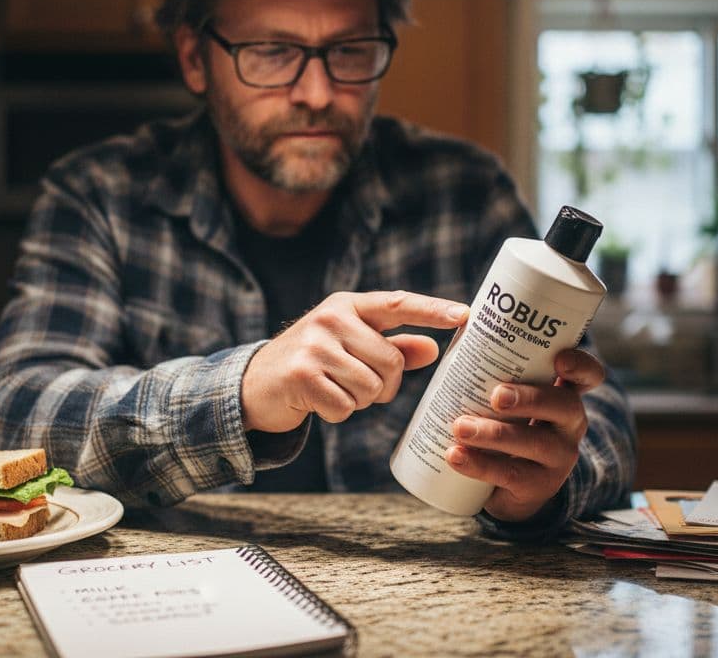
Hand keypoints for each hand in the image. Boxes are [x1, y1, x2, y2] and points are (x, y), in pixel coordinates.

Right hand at [241, 290, 468, 433]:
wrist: (253, 385)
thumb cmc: (312, 364)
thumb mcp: (350, 347)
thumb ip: (393, 347)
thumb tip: (434, 348)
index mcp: (347, 305)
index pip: (397, 304)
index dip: (432, 310)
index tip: (465, 314)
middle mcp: (331, 319)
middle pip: (391, 362)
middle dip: (383, 386)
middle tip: (359, 386)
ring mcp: (314, 346)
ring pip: (371, 387)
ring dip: (359, 401)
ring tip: (334, 390)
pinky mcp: (301, 375)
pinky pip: (346, 406)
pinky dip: (338, 413)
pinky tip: (318, 401)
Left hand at [445, 348, 605, 521]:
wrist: (510, 484)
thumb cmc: (506, 423)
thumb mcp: (508, 395)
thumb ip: (494, 363)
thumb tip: (461, 318)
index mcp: (563, 393)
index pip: (587, 375)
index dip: (581, 365)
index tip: (560, 358)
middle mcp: (569, 424)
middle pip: (563, 406)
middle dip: (529, 399)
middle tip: (495, 395)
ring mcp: (558, 457)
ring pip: (533, 443)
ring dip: (494, 434)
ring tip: (459, 427)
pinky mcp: (537, 486)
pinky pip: (511, 475)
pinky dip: (479, 465)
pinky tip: (455, 456)